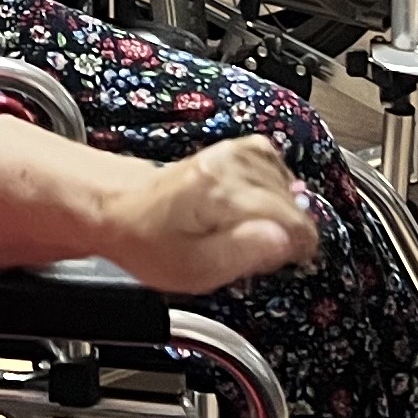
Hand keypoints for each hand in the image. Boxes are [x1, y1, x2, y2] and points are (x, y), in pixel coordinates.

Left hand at [90, 135, 321, 292]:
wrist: (121, 209)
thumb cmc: (151, 243)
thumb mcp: (194, 269)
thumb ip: (244, 254)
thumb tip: (285, 240)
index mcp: (221, 194)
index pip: (291, 219)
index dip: (296, 247)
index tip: (285, 261)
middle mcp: (230, 165)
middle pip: (291, 203)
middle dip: (285, 231)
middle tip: (256, 251)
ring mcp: (232, 152)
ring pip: (286, 185)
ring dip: (280, 211)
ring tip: (251, 230)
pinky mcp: (232, 149)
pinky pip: (274, 164)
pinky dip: (276, 187)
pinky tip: (259, 204)